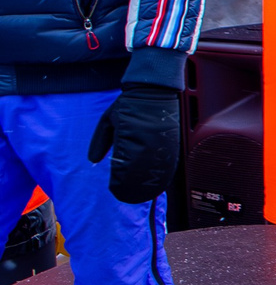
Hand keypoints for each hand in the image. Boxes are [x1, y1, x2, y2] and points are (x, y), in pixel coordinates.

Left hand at [88, 85, 182, 205]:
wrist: (153, 89)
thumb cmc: (129, 104)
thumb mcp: (108, 120)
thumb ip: (100, 141)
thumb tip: (94, 161)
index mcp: (129, 138)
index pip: (124, 167)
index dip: (120, 182)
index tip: (116, 190)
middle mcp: (147, 143)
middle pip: (142, 172)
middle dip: (134, 187)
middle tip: (128, 196)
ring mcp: (162, 143)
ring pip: (157, 169)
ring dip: (150, 183)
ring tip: (143, 194)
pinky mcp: (172, 141)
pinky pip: (168, 162)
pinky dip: (163, 174)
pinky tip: (159, 181)